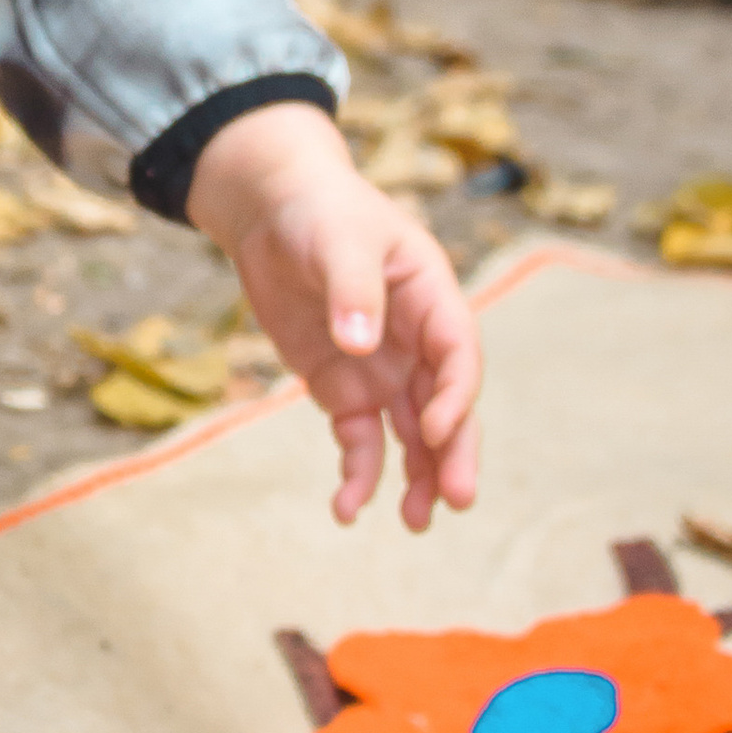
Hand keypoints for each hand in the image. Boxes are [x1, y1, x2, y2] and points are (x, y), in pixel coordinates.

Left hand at [186, 101, 482, 528]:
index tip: (435, 430)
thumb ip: (351, 290)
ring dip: (417, 477)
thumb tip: (359, 344)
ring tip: (414, 522)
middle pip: (446, 406)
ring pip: (412, 434)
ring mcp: (382, 369)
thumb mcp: (338, 240)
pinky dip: (359, 474)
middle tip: (455, 501)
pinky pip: (361, 439)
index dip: (454, 396)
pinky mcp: (344, 388)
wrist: (273, 209)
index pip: (458, 355)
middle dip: (453, 453)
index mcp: (433, 298)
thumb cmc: (319, 211)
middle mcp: (417, 342)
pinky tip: (348, 508)